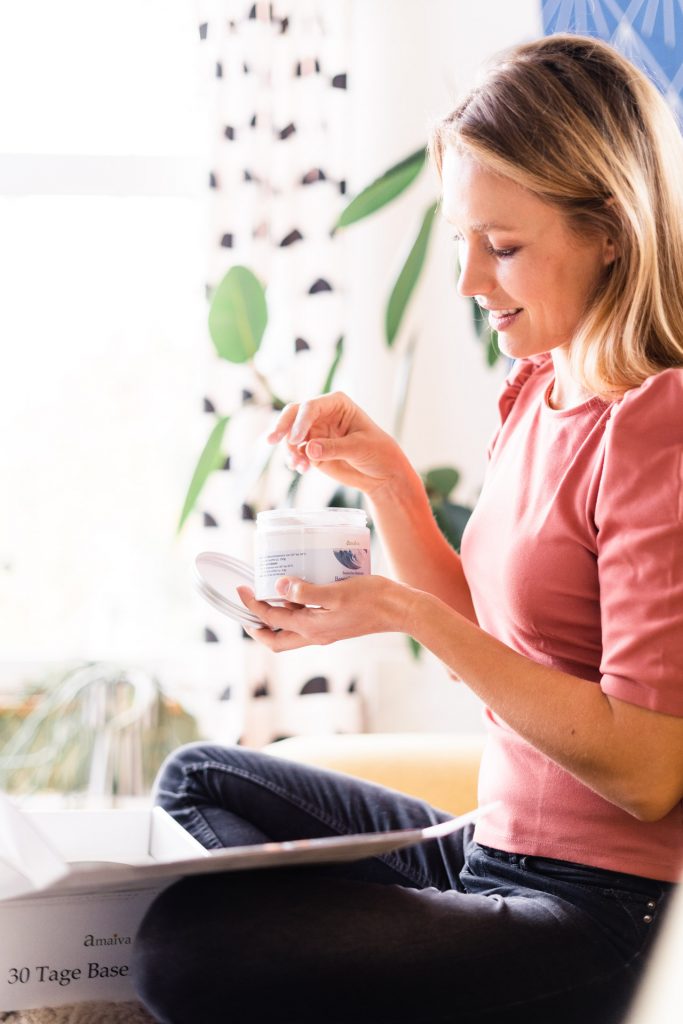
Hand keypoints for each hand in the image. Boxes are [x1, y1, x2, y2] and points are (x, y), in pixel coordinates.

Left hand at [236, 575, 415, 651]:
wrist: (399, 610)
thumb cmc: (371, 599)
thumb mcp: (335, 592)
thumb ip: (306, 592)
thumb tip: (280, 587)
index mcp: (311, 628)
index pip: (271, 621)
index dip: (252, 606)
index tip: (242, 589)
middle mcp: (315, 635)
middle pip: (276, 639)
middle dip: (257, 626)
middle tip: (248, 605)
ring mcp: (325, 632)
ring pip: (290, 632)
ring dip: (276, 618)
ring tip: (270, 593)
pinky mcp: (335, 625)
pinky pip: (306, 623)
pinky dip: (295, 611)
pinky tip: (300, 590)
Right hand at [267, 391, 409, 498]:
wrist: (381, 473)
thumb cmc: (377, 451)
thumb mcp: (359, 448)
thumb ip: (334, 448)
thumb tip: (308, 449)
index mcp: (336, 404)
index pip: (311, 407)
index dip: (300, 422)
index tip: (295, 440)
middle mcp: (322, 415)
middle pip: (293, 414)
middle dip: (281, 427)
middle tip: (271, 441)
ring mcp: (315, 432)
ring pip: (290, 436)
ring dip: (289, 450)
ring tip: (298, 466)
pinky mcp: (312, 450)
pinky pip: (296, 452)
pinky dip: (294, 460)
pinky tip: (302, 469)